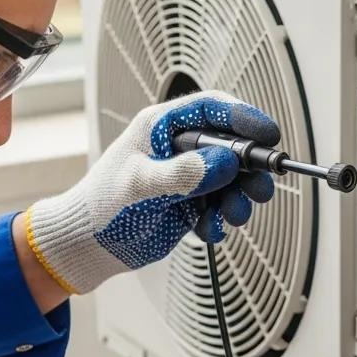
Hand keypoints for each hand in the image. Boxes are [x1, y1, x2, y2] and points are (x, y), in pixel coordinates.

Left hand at [23, 91, 278, 294]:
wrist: (87, 246)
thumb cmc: (102, 207)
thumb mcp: (139, 187)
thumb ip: (180, 174)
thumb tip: (223, 163)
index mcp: (161, 128)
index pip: (211, 110)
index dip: (243, 118)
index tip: (268, 134)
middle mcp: (177, 149)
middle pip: (229, 147)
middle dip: (249, 168)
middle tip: (261, 188)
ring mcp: (185, 178)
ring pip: (229, 181)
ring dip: (237, 199)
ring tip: (234, 215)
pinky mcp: (188, 205)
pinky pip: (217, 208)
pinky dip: (220, 221)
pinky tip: (209, 230)